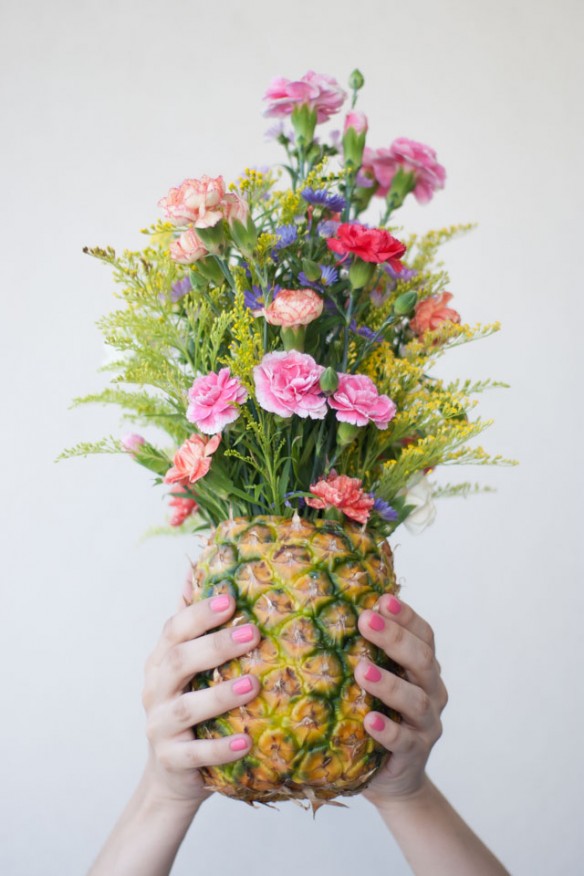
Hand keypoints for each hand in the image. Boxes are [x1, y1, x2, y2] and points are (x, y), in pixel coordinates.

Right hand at [141, 592, 260, 809]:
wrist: (171, 774)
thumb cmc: (188, 707)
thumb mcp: (185, 665)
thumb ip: (189, 622)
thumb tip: (194, 567)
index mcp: (161, 661)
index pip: (174, 630)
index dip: (199, 614)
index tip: (230, 599)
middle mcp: (155, 690)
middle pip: (177, 661)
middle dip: (214, 646)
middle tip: (252, 632)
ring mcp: (160, 726)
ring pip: (185, 708)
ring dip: (220, 695)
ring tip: (254, 684)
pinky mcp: (171, 760)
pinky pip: (195, 754)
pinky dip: (220, 749)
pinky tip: (246, 741)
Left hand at [354, 595, 447, 804]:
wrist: (391, 777)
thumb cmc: (373, 715)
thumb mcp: (372, 682)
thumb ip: (363, 652)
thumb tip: (325, 612)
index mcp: (423, 667)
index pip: (423, 635)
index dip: (406, 616)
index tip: (381, 599)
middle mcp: (431, 691)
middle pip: (423, 660)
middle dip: (395, 638)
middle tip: (365, 621)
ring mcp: (426, 724)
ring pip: (417, 700)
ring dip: (390, 683)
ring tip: (361, 670)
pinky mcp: (415, 754)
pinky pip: (405, 742)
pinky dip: (389, 730)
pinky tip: (369, 720)